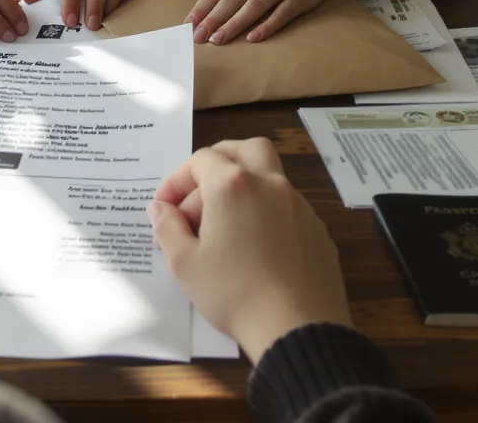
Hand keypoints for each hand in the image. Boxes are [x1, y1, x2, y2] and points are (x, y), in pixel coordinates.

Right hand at [149, 138, 351, 362]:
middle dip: (218, 162)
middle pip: (244, 150)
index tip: (165, 209)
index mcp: (233, 186)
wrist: (298, 327)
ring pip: (269, 176)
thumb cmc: (234, 293)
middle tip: (198, 194)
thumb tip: (160, 209)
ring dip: (243, 188)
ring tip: (224, 228)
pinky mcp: (317, 229)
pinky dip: (266, 213)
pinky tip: (255, 248)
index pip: (200, 160)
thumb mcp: (184, 264)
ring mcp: (299, 205)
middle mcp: (270, 184)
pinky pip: (287, 206)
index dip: (176, 180)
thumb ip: (167, 228)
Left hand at [186, 0, 352, 44]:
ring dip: (233, 25)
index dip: (202, 7)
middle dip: (212, 20)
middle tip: (198, 38)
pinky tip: (252, 39)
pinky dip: (266, 27)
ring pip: (253, 6)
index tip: (188, 25)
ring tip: (218, 40)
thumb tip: (207, 12)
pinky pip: (280, 14)